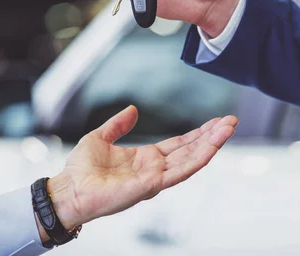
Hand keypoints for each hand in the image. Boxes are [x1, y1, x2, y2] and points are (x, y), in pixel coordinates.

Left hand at [43, 106, 237, 233]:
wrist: (68, 190)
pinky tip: (211, 148)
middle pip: (190, 150)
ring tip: (228, 130)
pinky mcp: (151, 185)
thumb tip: (132, 109)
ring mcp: (155, 178)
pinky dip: (197, 159)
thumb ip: (118, 124)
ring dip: (211, 145)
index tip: (215, 122)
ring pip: (190, 160)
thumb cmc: (80, 170)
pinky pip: (179, 172)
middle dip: (212, 136)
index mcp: (146, 158)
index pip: (179, 144)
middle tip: (231, 122)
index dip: (198, 133)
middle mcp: (155, 169)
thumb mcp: (100, 137)